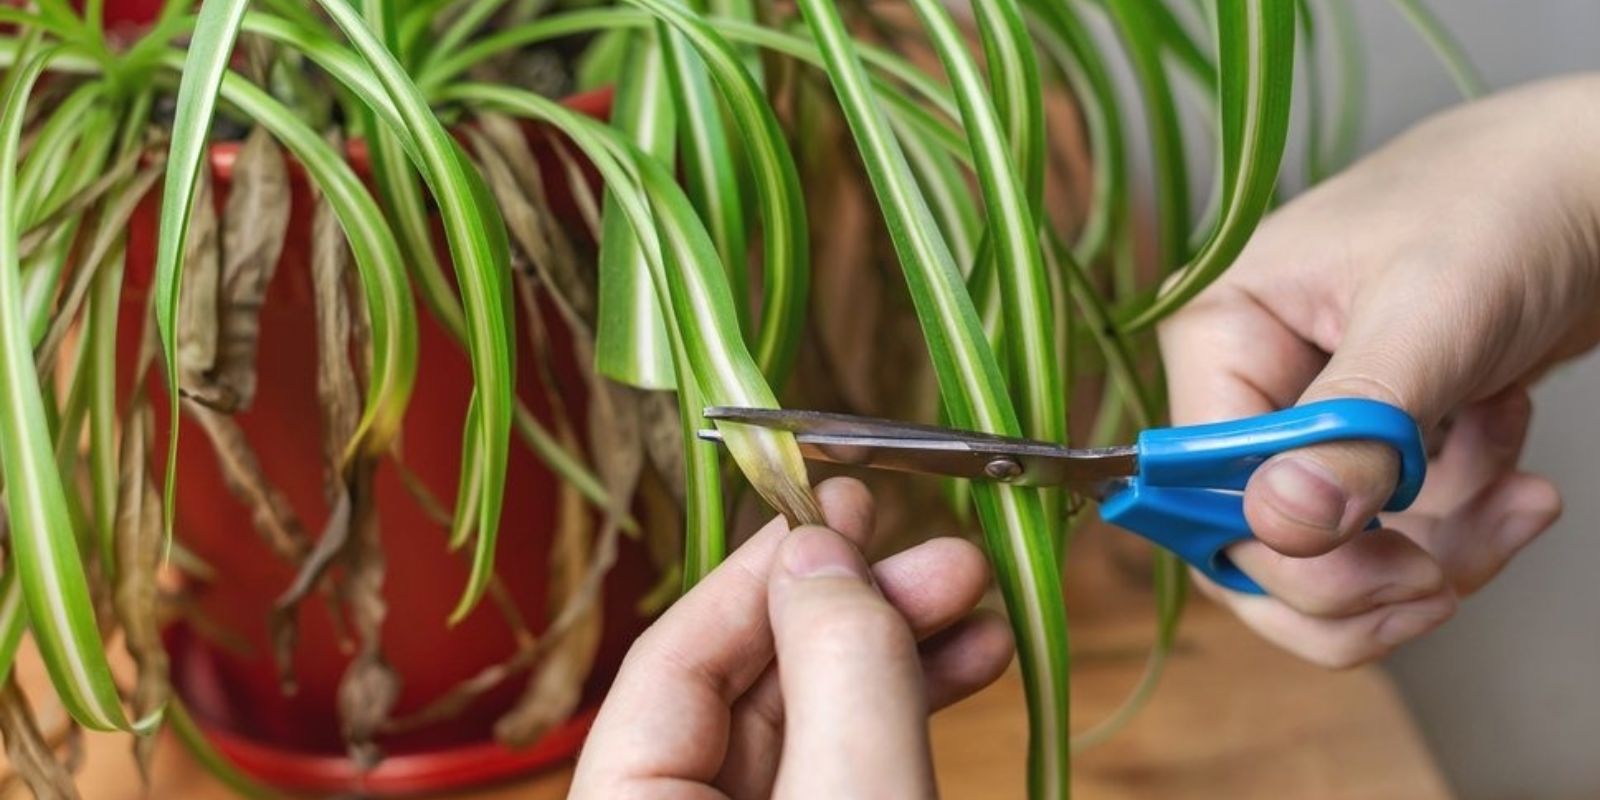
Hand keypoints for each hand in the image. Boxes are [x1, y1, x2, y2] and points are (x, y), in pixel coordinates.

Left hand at [569, 478, 1013, 797]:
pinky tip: (968, 665)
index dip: (764, 573)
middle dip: (853, 611)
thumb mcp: (855, 797)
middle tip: (940, 555)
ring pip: (804, 727)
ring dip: (894, 658)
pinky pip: (838, 770)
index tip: (847, 505)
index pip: (672, 659)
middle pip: (745, 687)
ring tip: (976, 604)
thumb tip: (822, 549)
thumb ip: (840, 670)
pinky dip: (899, 718)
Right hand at [1159, 75, 1599, 667]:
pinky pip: (1389, 535)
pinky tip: (1510, 453)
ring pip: (1328, 558)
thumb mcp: (1429, 318)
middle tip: (1449, 575)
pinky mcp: (1368, 446)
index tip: (1398, 565)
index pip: (1204, 491)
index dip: (1289, 552)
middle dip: (1362, 576)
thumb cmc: (1502, 208)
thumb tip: (1279, 524)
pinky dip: (1463, 520)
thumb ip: (1353, 427)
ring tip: (1518, 497)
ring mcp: (1305, 420)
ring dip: (1436, 549)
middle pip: (1251, 545)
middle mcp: (1242, 385)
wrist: (1589, 185)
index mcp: (1218, 336)